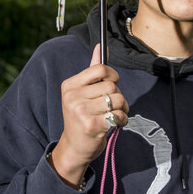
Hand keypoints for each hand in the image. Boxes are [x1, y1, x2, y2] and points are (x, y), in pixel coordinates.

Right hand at [50, 44, 128, 188]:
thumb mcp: (82, 93)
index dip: (112, 76)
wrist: (74, 148)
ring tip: (114, 115)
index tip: (112, 84)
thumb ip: (92, 71)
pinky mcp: (92, 125)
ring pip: (118, 100)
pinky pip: (118, 115)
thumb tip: (100, 46)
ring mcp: (81, 111)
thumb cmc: (81, 118)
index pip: (100, 69)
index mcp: (70, 86)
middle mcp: (73, 97)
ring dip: (123, 109)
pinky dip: (122, 120)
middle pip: (112, 86)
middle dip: (119, 96)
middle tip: (114, 106)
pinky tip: (114, 124)